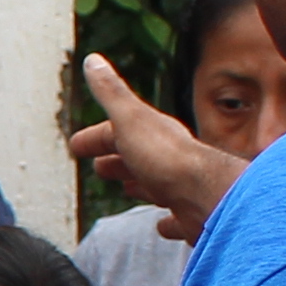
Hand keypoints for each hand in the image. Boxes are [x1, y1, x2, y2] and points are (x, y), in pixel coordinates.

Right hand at [72, 54, 240, 241]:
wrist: (208, 198)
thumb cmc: (167, 159)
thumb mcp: (130, 119)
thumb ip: (111, 92)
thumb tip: (93, 60)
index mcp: (151, 133)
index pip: (117, 130)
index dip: (95, 137)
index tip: (77, 145)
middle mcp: (168, 158)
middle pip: (137, 155)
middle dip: (115, 158)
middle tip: (97, 166)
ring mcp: (180, 187)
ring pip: (154, 182)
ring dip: (137, 182)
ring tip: (124, 187)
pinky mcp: (189, 215)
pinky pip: (174, 215)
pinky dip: (165, 219)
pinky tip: (161, 225)